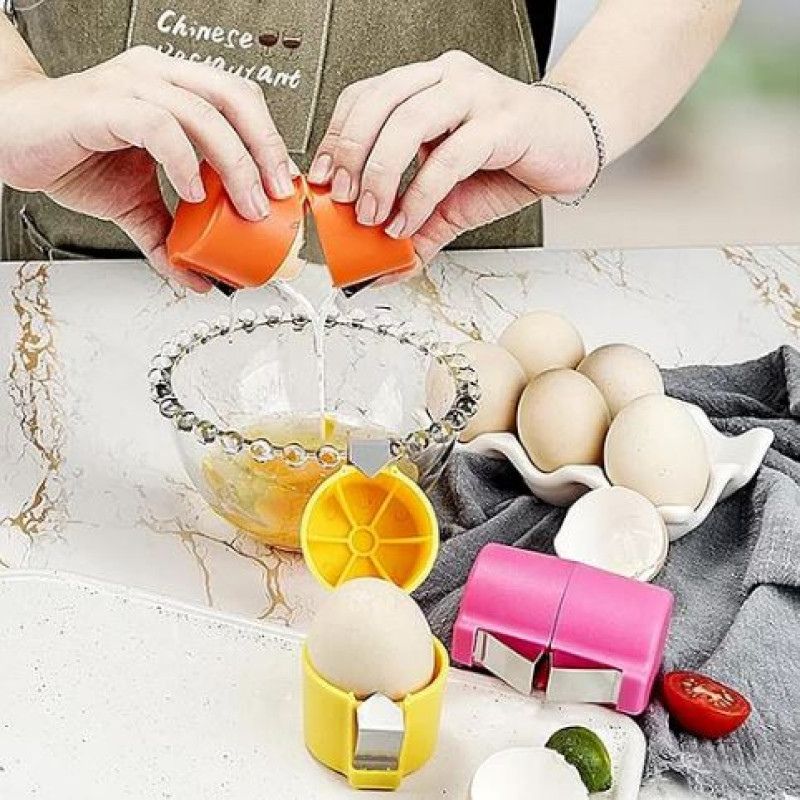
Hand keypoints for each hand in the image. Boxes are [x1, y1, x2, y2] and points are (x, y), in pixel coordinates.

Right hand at [0, 46, 292, 289]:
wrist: (10, 138)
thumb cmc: (73, 153)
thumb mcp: (136, 204)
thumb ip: (171, 236)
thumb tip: (199, 277)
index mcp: (174, 89)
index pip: (240, 102)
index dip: (270, 141)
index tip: (285, 187)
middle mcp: (158, 78)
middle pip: (235, 97)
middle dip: (266, 150)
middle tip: (277, 197)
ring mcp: (131, 85)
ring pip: (204, 112)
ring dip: (235, 164)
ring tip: (245, 205)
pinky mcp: (103, 105)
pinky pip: (158, 125)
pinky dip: (183, 161)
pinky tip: (193, 192)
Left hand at [308, 51, 597, 268]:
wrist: (571, 148)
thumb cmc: (510, 160)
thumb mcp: (450, 199)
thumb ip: (416, 227)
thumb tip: (384, 270)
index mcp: (426, 85)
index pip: (364, 96)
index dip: (336, 136)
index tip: (322, 179)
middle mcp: (447, 79)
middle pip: (377, 103)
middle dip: (350, 155)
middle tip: (342, 200)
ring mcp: (476, 94)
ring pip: (407, 122)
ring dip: (380, 174)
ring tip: (372, 216)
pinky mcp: (503, 121)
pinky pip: (449, 156)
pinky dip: (420, 193)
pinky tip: (408, 220)